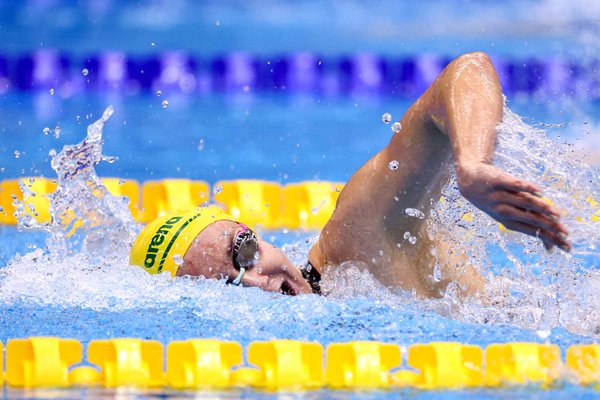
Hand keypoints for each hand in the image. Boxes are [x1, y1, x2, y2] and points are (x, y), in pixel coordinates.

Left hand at [456, 162, 570, 251]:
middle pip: (530, 219)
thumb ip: (530, 225)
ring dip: (542, 208)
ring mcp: (500, 196)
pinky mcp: (498, 180)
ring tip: (557, 214)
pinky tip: (540, 192)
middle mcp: (503, 210)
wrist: (470, 181)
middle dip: (549, 227)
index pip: (532, 231)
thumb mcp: (509, 215)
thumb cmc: (496, 200)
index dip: (549, 238)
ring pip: (524, 202)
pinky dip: (527, 188)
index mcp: (508, 221)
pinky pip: (514, 184)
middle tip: (566, 234)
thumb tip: (549, 246)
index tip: (565, 246)